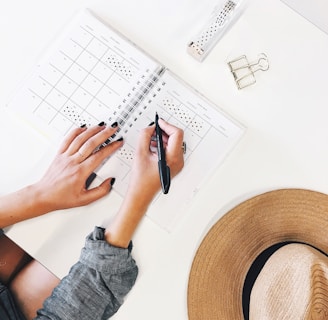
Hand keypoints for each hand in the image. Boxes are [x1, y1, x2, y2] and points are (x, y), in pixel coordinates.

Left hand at [35, 123, 123, 211]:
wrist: (43, 196)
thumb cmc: (61, 198)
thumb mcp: (85, 200)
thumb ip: (101, 191)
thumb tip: (110, 182)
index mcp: (80, 172)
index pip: (99, 155)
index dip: (110, 147)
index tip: (118, 142)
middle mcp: (73, 162)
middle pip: (91, 143)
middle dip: (104, 134)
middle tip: (113, 128)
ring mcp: (65, 157)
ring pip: (80, 139)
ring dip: (92, 130)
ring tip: (101, 125)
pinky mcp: (59, 155)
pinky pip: (67, 139)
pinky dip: (76, 131)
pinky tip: (83, 127)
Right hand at [104, 119, 183, 246]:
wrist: (141, 194)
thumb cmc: (141, 180)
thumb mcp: (140, 153)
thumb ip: (145, 136)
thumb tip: (150, 127)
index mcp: (173, 158)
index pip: (177, 134)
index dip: (167, 125)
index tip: (158, 123)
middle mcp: (178, 161)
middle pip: (176, 138)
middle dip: (164, 131)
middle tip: (153, 130)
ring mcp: (177, 164)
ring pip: (173, 143)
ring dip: (162, 138)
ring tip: (150, 139)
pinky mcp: (173, 165)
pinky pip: (171, 150)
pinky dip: (162, 145)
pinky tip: (152, 146)